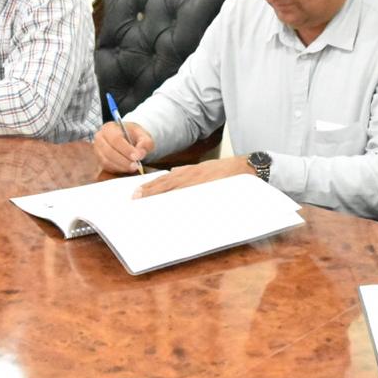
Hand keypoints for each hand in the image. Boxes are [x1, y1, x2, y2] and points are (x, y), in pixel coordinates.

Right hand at [92, 120, 154, 173]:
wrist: (129, 139)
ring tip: (133, 167)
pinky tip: (127, 169)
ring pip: (106, 161)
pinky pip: (106, 168)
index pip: (116, 139)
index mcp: (109, 128)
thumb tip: (140, 153)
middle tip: (136, 165)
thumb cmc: (134, 136)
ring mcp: (97, 150)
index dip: (126, 149)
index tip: (136, 157)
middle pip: (109, 151)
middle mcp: (100, 138)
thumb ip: (145, 142)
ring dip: (121, 166)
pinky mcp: (99, 160)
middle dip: (123, 161)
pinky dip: (117, 170)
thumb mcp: (143, 135)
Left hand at [134, 156, 254, 197]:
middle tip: (135, 199)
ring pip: (173, 192)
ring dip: (159, 197)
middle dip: (149, 193)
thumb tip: (173, 171)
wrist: (241, 168)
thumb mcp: (201, 167)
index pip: (163, 179)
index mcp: (187, 171)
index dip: (150, 186)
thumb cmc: (222, 170)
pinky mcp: (204, 190)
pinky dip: (177, 203)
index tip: (137, 192)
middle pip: (164, 185)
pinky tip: (169, 210)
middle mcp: (189, 175)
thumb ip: (186, 171)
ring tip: (146, 204)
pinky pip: (188, 198)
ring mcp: (196, 183)